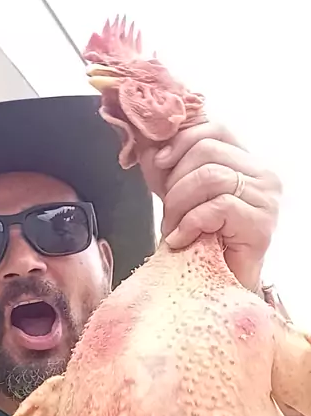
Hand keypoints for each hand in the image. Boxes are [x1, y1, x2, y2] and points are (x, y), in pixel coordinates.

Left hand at [139, 122, 281, 290]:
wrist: (218, 286)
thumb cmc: (200, 241)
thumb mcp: (181, 194)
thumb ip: (170, 166)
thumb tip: (149, 144)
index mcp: (247, 162)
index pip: (215, 129)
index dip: (181, 141)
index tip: (160, 163)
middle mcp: (263, 175)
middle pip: (207, 150)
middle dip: (175, 181)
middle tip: (167, 213)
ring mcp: (266, 199)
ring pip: (209, 176)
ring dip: (179, 205)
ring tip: (173, 229)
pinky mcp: (261, 224)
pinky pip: (217, 206)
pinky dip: (190, 223)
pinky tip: (182, 240)